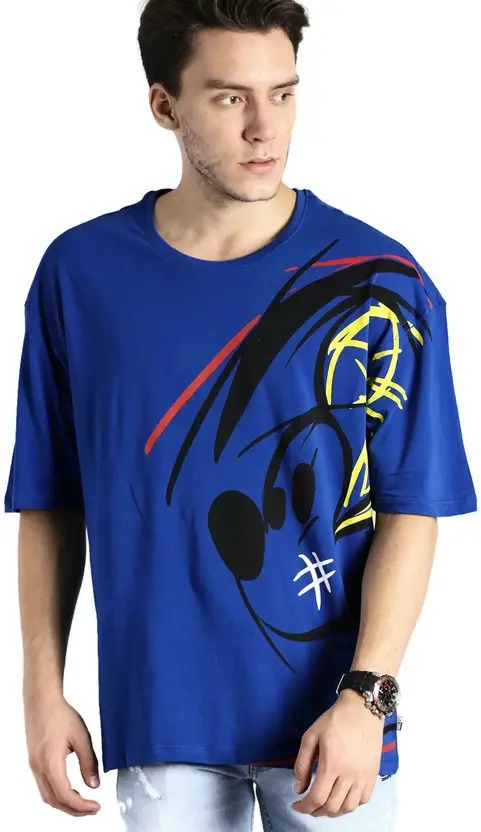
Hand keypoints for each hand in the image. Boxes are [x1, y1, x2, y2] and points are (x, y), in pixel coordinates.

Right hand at [24, 694, 100, 816]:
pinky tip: (69, 790)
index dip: (81, 806)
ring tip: (82, 803)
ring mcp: (34, 766)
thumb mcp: (82, 736)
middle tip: (91, 809)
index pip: (64, 796)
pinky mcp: (34, 761)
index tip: (95, 807)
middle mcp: (39, 768)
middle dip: (74, 810)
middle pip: (54, 801)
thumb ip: (89, 762)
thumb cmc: (60, 714)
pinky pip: (44, 786)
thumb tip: (94, 784)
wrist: (42, 700)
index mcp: (50, 763)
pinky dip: (57, 795)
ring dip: (64, 804)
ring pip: (47, 796)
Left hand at [291, 689, 383, 817]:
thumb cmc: (335, 720)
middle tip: (308, 805)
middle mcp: (350, 775)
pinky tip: (342, 797)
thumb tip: (299, 789)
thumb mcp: (311, 736)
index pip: (317, 798)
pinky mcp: (373, 775)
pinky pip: (363, 800)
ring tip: (324, 804)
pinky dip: (351, 805)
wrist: (362, 709)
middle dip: (316, 811)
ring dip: (333, 811)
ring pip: (348, 808)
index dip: (304, 807)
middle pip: (332, 807)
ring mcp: (363, 777)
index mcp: (332, 764)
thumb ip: (302, 763)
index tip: (296, 806)